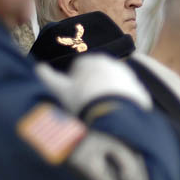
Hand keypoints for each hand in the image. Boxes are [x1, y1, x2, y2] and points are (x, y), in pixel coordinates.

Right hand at [36, 55, 150, 113]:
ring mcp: (130, 78)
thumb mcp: (61, 91)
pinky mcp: (141, 93)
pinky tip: (114, 117)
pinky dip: (122, 105)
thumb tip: (39, 68)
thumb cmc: (83, 102)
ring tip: (99, 113)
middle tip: (85, 106)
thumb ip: (48, 78)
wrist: (115, 118)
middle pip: (98, 75)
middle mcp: (114, 64)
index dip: (73, 82)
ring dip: (107, 95)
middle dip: (91, 87)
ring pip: (114, 86)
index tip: (71, 97)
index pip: (79, 67)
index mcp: (93, 61)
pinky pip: (128, 98)